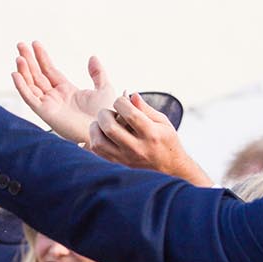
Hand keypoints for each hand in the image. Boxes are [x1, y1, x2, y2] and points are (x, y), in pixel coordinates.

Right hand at [11, 42, 116, 144]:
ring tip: (19, 57)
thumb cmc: (106, 115)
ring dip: (24, 70)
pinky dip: (22, 86)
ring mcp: (48, 104)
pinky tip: (16, 75)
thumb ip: (97, 73)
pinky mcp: (45, 113)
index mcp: (66, 90)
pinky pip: (30, 98)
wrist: (104, 131)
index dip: (42, 57)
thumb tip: (92, 57)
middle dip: (29, 60)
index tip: (35, 44)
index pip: (50, 70)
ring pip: (31, 84)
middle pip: (37, 75)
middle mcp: (54, 97)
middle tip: (20, 45)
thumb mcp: (104, 88)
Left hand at [87, 92, 213, 186]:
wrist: (168, 166)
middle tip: (108, 112)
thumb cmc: (165, 139)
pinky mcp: (117, 163)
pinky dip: (94, 139)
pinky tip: (101, 133)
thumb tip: (130, 94)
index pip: (130, 115)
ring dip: (95, 128)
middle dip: (104, 114)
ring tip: (102, 123)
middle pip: (110, 128)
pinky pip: (97, 152)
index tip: (120, 101)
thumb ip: (145, 109)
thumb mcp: (162, 121)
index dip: (121, 102)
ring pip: (99, 143)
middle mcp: (136, 148)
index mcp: (150, 134)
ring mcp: (125, 158)